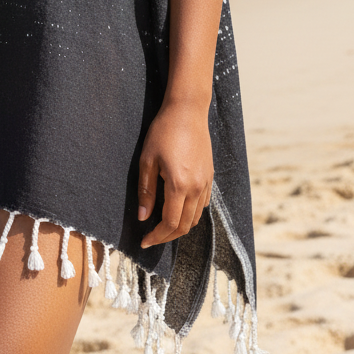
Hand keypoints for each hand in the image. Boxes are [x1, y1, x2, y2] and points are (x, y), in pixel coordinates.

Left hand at [138, 101, 212, 247]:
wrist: (188, 112)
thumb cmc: (163, 132)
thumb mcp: (147, 160)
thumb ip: (146, 191)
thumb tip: (143, 217)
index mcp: (179, 185)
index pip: (170, 223)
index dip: (157, 236)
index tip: (145, 241)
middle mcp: (196, 188)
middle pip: (184, 225)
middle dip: (167, 236)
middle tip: (152, 238)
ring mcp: (206, 183)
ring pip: (195, 217)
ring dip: (180, 226)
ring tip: (163, 226)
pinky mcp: (210, 177)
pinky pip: (202, 204)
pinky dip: (190, 213)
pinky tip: (178, 208)